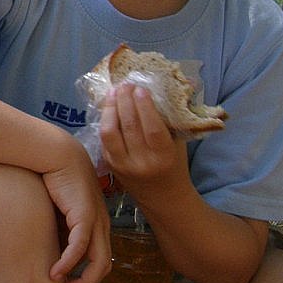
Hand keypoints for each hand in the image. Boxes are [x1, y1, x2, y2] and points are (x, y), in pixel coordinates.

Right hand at [40, 142, 111, 282]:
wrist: (54, 151)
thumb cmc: (51, 176)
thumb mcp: (56, 207)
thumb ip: (57, 225)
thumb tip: (46, 243)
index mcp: (97, 221)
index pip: (99, 256)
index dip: (86, 274)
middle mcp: (101, 223)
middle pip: (103, 264)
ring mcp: (95, 220)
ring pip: (98, 262)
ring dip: (82, 280)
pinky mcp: (84, 215)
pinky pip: (79, 248)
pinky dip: (69, 263)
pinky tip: (55, 272)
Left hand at [99, 83, 187, 197]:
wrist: (163, 198)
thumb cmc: (174, 165)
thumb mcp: (179, 143)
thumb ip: (173, 117)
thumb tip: (178, 84)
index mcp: (164, 156)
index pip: (152, 129)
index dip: (145, 107)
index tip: (141, 88)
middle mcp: (142, 162)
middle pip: (129, 126)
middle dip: (125, 101)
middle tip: (125, 84)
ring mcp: (123, 165)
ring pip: (110, 132)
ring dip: (110, 108)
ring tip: (114, 91)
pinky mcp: (110, 165)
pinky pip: (103, 139)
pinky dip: (104, 121)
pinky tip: (108, 107)